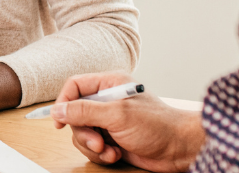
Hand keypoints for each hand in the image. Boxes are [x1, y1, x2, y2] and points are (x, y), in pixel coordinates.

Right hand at [50, 72, 203, 171]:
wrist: (179, 148)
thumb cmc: (157, 125)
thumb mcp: (117, 115)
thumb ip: (84, 111)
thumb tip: (59, 110)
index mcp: (109, 84)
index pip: (75, 87)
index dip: (64, 103)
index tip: (59, 121)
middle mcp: (107, 101)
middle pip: (75, 114)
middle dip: (83, 132)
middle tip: (97, 142)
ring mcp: (109, 121)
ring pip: (82, 134)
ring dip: (92, 146)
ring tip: (109, 150)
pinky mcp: (112, 139)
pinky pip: (93, 147)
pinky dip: (101, 154)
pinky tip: (116, 155)